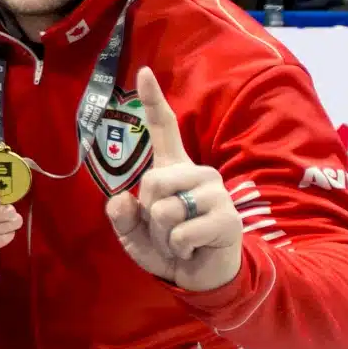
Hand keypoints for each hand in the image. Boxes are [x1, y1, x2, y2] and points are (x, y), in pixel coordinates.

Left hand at [104, 68, 241, 291]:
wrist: (200, 276)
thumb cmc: (167, 246)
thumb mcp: (133, 232)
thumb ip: (121, 215)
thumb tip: (121, 198)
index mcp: (173, 170)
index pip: (164, 129)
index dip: (153, 100)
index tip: (144, 72)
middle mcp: (197, 173)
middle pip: (152, 182)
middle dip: (148, 214)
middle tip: (166, 230)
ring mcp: (215, 193)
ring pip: (164, 209)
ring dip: (163, 236)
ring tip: (179, 240)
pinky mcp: (227, 218)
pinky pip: (180, 232)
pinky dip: (177, 248)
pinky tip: (192, 248)